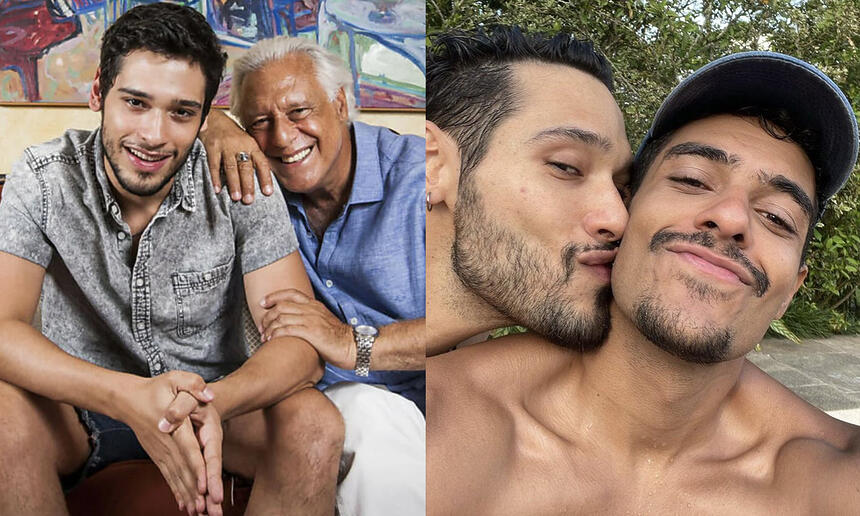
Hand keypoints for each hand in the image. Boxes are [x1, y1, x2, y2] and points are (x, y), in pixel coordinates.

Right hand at [118, 372, 213, 514]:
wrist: (127, 400)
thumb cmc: (156, 388)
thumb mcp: (175, 378)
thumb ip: (194, 384)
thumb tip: (209, 395)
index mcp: (174, 427)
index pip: (188, 450)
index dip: (198, 468)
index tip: (206, 486)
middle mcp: (166, 444)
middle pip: (184, 470)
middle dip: (198, 491)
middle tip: (210, 510)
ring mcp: (160, 452)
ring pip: (177, 477)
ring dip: (189, 496)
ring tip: (200, 513)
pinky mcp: (157, 456)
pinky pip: (169, 477)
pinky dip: (177, 491)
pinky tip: (186, 506)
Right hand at [200, 110, 273, 203]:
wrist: (214, 119)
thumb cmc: (234, 136)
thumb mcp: (248, 143)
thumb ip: (254, 159)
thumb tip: (263, 181)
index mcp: (252, 146)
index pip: (262, 163)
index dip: (265, 178)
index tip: (268, 193)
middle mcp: (240, 145)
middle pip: (245, 167)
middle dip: (248, 185)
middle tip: (249, 200)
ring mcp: (226, 146)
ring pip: (231, 167)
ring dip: (234, 183)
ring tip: (236, 197)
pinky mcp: (212, 147)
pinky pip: (214, 164)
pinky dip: (215, 178)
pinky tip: (217, 189)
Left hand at [259, 289, 355, 368]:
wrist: (354, 346)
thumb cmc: (339, 338)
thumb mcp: (324, 321)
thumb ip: (311, 318)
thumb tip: (297, 322)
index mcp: (315, 305)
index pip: (291, 293)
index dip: (274, 296)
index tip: (263, 303)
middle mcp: (312, 310)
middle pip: (281, 306)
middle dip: (267, 315)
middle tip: (261, 325)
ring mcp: (311, 320)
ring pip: (282, 317)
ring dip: (269, 327)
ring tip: (264, 336)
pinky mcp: (311, 333)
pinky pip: (287, 329)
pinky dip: (276, 334)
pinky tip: (271, 340)